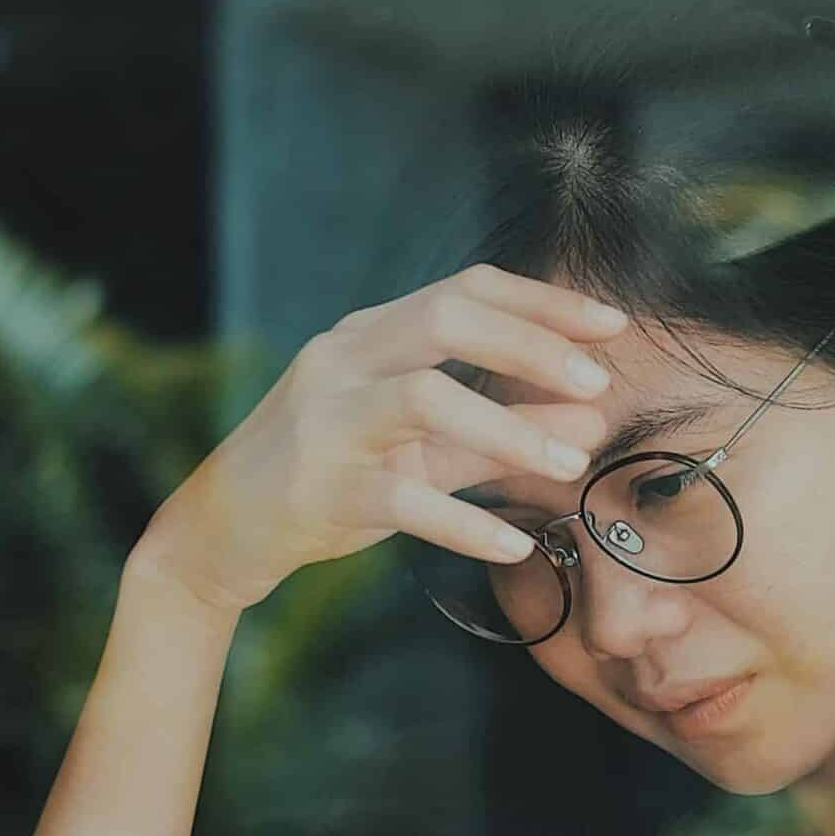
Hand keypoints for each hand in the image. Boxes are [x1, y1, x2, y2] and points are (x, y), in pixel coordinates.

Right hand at [136, 264, 625, 613]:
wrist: (222, 529)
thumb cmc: (330, 475)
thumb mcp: (417, 447)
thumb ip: (498, 432)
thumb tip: (590, 423)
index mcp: (370, 335)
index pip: (465, 290)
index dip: (543, 303)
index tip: (612, 325)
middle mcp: (344, 360)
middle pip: (446, 320)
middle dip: (532, 346)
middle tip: (598, 383)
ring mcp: (328, 421)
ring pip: (426, 400)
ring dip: (509, 429)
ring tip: (572, 466)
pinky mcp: (321, 490)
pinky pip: (404, 500)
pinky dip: (466, 523)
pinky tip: (514, 545)